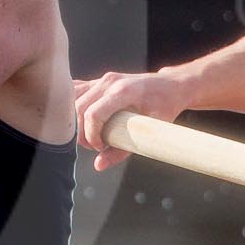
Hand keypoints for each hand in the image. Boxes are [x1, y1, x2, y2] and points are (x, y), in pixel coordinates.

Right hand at [73, 70, 189, 170]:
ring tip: (89, 134)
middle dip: (81, 132)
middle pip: (78, 108)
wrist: (172, 86)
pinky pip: (76, 91)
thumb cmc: (164, 106)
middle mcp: (109, 82)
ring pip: (72, 99)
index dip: (90, 136)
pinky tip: (78, 119)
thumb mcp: (148, 131)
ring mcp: (102, 79)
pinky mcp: (99, 81)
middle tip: (96, 145)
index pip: (92, 114)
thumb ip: (121, 151)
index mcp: (123, 91)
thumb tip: (98, 165)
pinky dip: (72, 106)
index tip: (100, 147)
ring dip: (75, 120)